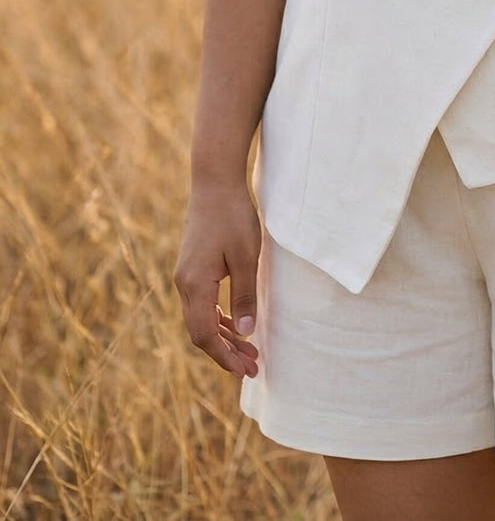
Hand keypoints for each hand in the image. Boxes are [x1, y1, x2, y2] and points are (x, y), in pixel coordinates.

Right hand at [174, 183, 261, 378]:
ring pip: (201, 318)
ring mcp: (186, 275)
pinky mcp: (192, 266)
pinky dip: (218, 317)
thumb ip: (244, 296)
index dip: (224, 356)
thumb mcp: (247, 257)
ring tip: (249, 349)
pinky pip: (202, 302)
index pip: (204, 335)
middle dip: (226, 351)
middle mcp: (184, 284)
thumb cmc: (233, 216)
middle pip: (200, 331)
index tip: (246, 370)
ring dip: (224, 335)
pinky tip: (237, 323)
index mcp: (194, 285)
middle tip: (253, 366)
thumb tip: (246, 333)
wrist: (214, 182)